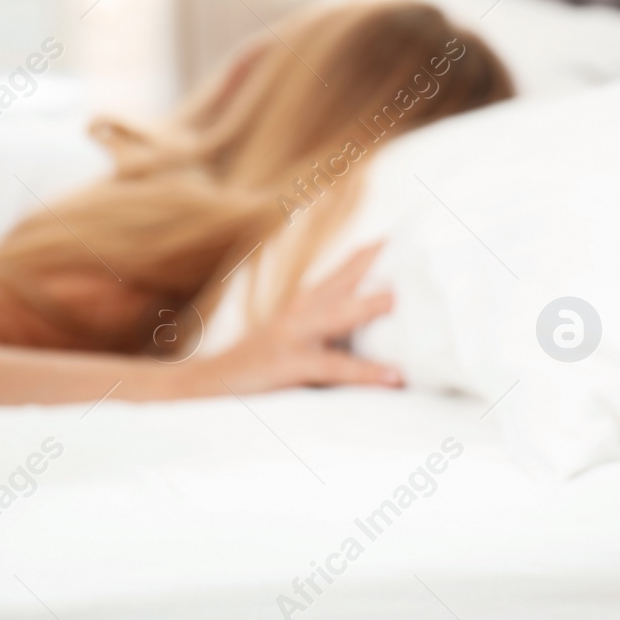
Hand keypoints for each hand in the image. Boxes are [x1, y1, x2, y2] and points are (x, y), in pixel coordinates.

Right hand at [176, 243, 402, 396]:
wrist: (202, 385)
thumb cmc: (261, 364)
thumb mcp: (298, 336)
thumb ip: (333, 326)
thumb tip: (381, 321)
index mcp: (306, 302)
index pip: (346, 270)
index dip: (375, 252)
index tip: (408, 234)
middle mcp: (301, 311)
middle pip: (345, 279)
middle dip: (377, 262)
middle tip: (417, 249)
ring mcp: (293, 336)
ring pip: (340, 316)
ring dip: (371, 306)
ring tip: (403, 301)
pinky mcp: (288, 365)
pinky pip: (334, 368)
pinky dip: (366, 372)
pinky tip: (393, 376)